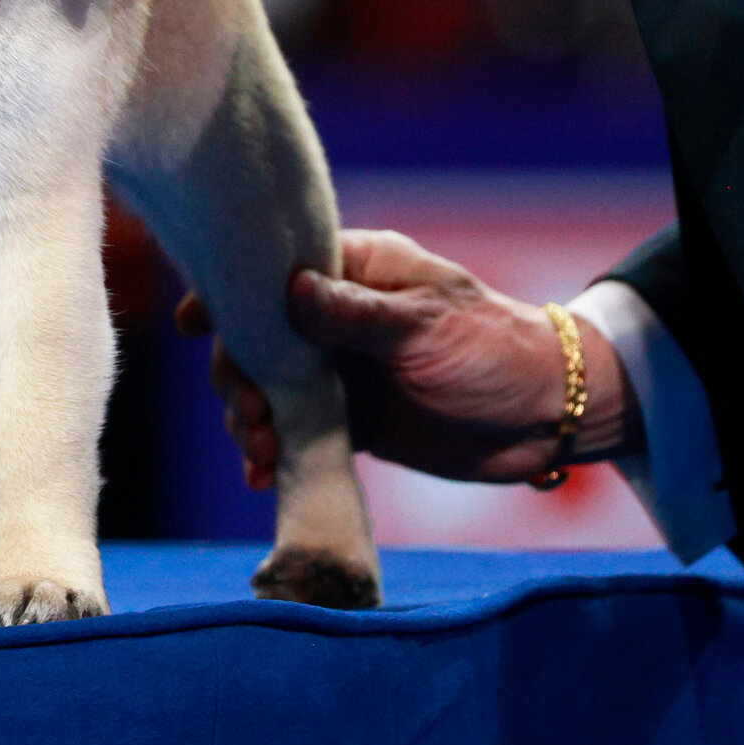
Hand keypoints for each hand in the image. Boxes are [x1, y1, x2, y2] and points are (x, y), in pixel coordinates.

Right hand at [176, 229, 640, 487]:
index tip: (194, 325)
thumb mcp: (427, 323)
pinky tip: (263, 475)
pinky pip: (295, 431)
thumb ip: (357, 312)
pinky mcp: (350, 419)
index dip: (228, 293)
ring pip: (269, 386)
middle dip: (239, 374)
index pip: (274, 270)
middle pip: (259, 335)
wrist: (548, 415)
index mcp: (355, 269)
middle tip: (245, 413)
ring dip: (251, 418)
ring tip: (257, 453)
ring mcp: (340, 368)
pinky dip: (275, 450)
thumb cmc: (495, 347)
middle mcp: (336, 314)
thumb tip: (290, 291)